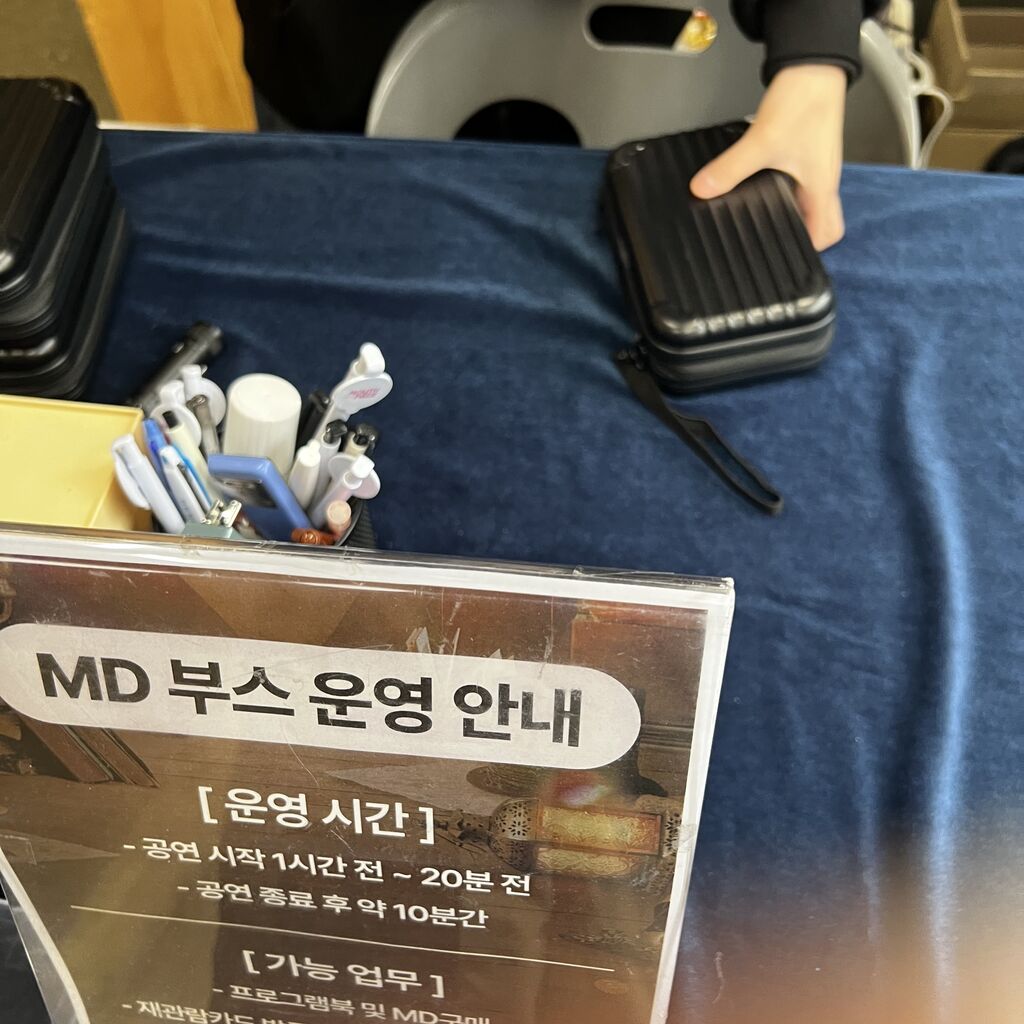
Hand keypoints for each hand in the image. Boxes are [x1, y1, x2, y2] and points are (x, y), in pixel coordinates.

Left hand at [690, 64, 847, 250]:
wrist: (813, 66)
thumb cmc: (803, 101)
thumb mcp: (761, 142)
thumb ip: (730, 170)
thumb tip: (703, 191)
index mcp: (822, 188)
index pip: (828, 234)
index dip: (808, 249)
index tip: (780, 254)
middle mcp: (823, 180)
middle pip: (821, 222)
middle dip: (797, 234)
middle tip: (768, 238)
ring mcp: (815, 166)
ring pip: (808, 202)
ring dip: (788, 212)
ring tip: (759, 217)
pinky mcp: (806, 152)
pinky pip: (798, 182)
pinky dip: (781, 190)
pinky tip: (760, 187)